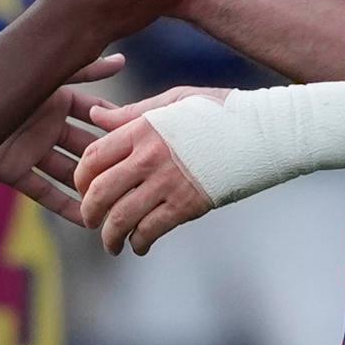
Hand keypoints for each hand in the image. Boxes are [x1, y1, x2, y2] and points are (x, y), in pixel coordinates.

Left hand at [0, 53, 125, 226]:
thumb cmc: (7, 83)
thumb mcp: (52, 77)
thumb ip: (86, 70)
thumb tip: (122, 60)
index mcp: (58, 101)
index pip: (95, 115)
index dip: (116, 126)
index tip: (145, 138)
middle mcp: (49, 126)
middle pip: (86, 147)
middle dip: (109, 162)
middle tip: (139, 176)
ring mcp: (33, 150)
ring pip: (68, 173)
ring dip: (89, 189)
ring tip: (119, 203)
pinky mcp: (16, 171)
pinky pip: (44, 192)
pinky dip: (63, 207)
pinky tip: (86, 220)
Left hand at [75, 86, 227, 253]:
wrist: (262, 133)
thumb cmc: (219, 111)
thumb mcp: (173, 100)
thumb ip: (131, 113)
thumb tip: (95, 115)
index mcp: (142, 129)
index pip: (93, 157)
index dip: (81, 178)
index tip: (83, 188)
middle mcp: (148, 157)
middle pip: (99, 192)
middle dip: (89, 213)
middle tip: (90, 222)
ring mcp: (167, 183)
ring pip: (121, 218)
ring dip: (110, 236)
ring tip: (111, 243)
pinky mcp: (187, 205)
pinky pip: (150, 230)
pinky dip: (139, 242)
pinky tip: (139, 245)